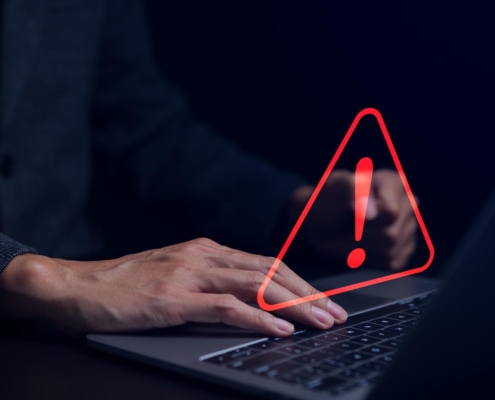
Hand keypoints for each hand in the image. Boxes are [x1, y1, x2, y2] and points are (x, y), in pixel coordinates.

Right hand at [0, 238, 346, 336]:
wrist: (75, 284)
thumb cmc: (125, 283)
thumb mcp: (174, 274)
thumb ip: (209, 281)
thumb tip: (246, 298)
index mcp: (205, 249)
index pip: (265, 262)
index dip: (298, 281)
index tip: (322, 300)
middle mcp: (202, 255)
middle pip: (270, 270)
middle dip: (308, 292)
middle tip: (335, 313)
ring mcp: (189, 275)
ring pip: (256, 285)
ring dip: (294, 304)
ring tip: (322, 322)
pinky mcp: (173, 299)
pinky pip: (226, 307)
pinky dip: (258, 318)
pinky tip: (280, 329)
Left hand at [288, 169, 416, 269]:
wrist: (321, 222)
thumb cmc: (328, 198)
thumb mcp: (334, 185)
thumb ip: (352, 189)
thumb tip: (370, 212)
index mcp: (395, 183)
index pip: (390, 211)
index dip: (366, 218)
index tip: (353, 210)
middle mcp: (408, 203)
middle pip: (391, 233)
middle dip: (365, 233)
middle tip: (354, 222)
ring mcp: (408, 227)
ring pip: (391, 250)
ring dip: (367, 246)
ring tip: (358, 232)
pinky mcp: (404, 248)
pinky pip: (392, 263)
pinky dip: (372, 258)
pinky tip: (365, 245)